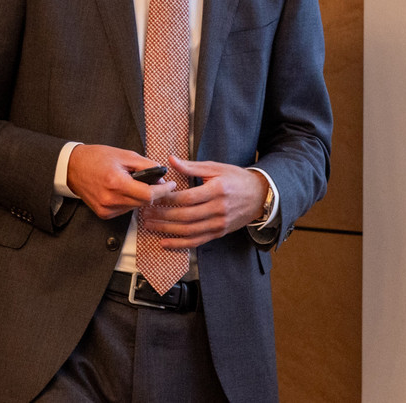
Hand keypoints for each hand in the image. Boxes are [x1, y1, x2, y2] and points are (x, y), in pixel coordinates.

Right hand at [67, 144, 176, 218]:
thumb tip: (161, 176)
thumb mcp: (124, 155)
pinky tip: (123, 190)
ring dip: (140, 197)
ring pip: (135, 207)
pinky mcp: (103, 214)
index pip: (148, 194)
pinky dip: (129, 201)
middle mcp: (111, 199)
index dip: (163, 190)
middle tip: (156, 181)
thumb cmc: (97, 158)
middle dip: (153, 192)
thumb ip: (146, 165)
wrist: (73, 167)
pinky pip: (125, 210)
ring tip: (134, 183)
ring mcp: (106, 209)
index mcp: (116, 183)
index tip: (171, 185)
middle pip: (144, 202)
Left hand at [138, 156, 268, 248]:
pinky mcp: (219, 233)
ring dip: (167, 230)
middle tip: (145, 213)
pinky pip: (197, 241)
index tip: (154, 196)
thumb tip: (171, 160)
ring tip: (150, 226)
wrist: (260, 196)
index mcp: (217, 190)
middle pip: (186, 216)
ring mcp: (219, 223)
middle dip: (163, 216)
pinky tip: (165, 242)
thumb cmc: (237, 179)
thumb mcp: (216, 167)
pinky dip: (180, 244)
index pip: (188, 197)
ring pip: (189, 231)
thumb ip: (191, 166)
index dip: (169, 199)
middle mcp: (219, 209)